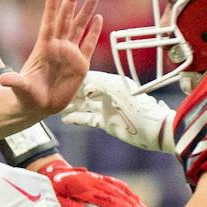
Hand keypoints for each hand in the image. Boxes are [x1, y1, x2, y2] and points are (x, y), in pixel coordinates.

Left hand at [1, 0, 101, 118]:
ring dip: (87, 11)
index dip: (51, 8)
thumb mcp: (20, 89)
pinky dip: (94, 32)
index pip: (49, 23)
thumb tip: (3, 81)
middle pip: (66, 19)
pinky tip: (99, 18)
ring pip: (80, 27)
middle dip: (71, 0)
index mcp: (44, 48)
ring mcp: (70, 54)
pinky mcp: (81, 65)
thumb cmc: (27, 96)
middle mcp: (58, 47)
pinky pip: (88, 44)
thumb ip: (14, 82)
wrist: (39, 107)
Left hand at [32, 155, 147, 206]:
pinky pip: (115, 184)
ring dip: (132, 198)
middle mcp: (91, 181)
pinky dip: (127, 192)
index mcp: (80, 186)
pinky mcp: (99, 180)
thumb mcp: (53, 199)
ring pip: (118, 187)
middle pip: (114, 192)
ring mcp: (96, 179)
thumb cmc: (51, 189)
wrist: (50, 171)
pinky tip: (136, 200)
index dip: (114, 203)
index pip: (100, 196)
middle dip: (130, 202)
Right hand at [58, 70, 176, 154]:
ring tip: (55, 107)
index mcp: (111, 83)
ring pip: (84, 106)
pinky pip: (88, 119)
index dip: (75, 78)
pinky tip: (65, 118)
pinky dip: (77, 119)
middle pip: (84, 92)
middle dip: (70, 93)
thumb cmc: (139, 107)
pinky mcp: (107, 123)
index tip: (60, 77)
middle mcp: (108, 94)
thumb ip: (99, 84)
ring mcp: (107, 109)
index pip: (88, 78)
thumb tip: (83, 82)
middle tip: (52, 92)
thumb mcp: (118, 91)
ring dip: (71, 107)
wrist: (154, 129)